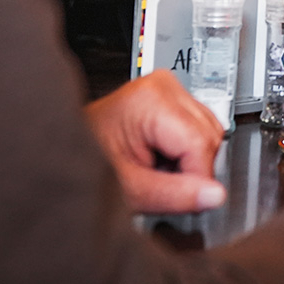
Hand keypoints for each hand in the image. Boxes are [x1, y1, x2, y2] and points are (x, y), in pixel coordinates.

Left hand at [84, 69, 225, 213]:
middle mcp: (164, 86)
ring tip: (154, 168)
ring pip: (210, 133)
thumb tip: (215, 195)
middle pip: (209, 136)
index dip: (196, 179)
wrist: (68, 152)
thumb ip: (176, 194)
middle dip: (190, 168)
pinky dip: (185, 152)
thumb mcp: (131, 190)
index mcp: (152, 99)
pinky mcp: (170, 98)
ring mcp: (167, 88)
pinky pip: (200, 129)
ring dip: (189, 160)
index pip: (202, 144)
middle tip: (156, 180)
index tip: (180, 197)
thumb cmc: (86, 164)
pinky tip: (160, 158)